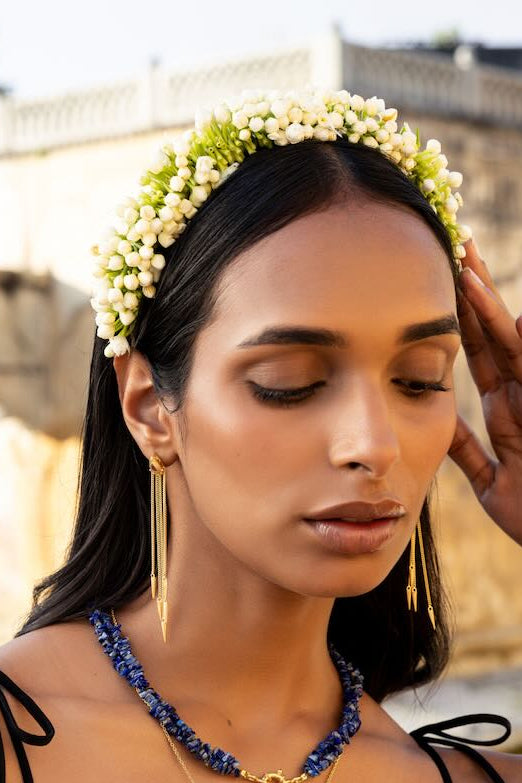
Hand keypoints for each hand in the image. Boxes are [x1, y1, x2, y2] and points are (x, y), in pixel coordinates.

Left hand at [447, 238, 521, 545]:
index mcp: (506, 411)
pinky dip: (508, 332)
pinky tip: (488, 301)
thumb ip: (464, 448)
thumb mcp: (489, 481)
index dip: (459, 320)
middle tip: (453, 246)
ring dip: (485, 303)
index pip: (477, 354)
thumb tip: (435, 420)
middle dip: (473, 293)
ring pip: (509, 341)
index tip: (438, 285)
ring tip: (464, 259)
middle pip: (491, 335)